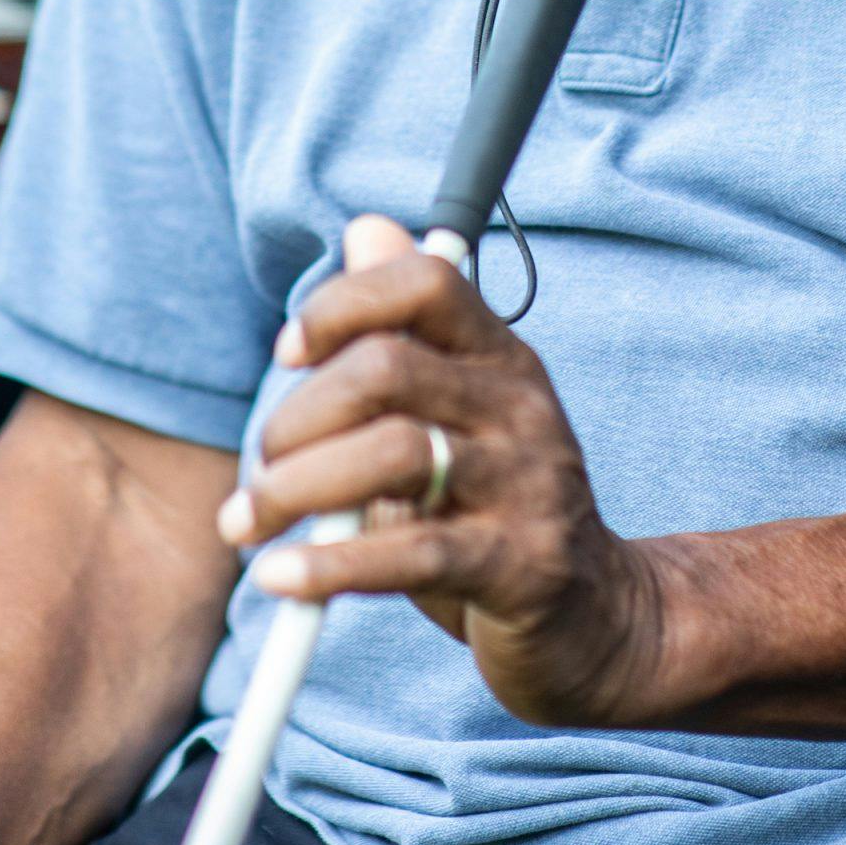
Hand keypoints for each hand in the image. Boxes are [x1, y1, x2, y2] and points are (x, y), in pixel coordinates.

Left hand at [218, 215, 661, 727]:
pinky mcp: (523, 564)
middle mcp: (520, 404)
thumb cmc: (493, 506)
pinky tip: (282, 577)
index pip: (426, 280)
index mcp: (500, 355)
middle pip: (388, 369)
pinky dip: (330, 566)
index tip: (289, 353)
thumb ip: (402, 331)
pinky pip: (413, 553)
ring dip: (297, 488)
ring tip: (250, 522)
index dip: (345, 302)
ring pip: (394, 454)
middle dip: (296, 417)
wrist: (595, 617)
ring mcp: (528, 482)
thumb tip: (365, 227)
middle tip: (260, 466)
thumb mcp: (453, 411)